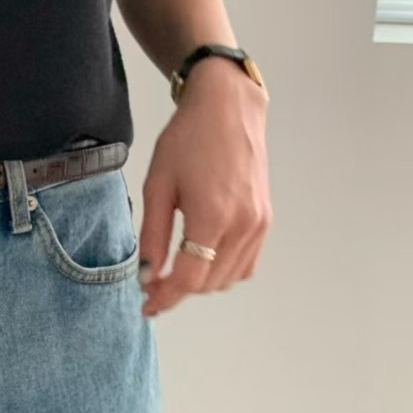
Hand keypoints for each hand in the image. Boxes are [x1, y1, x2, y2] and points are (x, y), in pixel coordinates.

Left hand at [137, 55, 271, 315]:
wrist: (228, 108)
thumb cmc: (186, 139)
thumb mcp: (158, 184)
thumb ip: (153, 234)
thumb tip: (148, 275)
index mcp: (213, 216)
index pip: (190, 279)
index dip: (165, 297)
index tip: (146, 304)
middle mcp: (243, 225)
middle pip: (209, 283)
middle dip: (179, 289)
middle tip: (152, 282)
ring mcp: (259, 224)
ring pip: (229, 278)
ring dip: (201, 281)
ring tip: (175, 267)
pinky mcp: (266, 219)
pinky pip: (246, 263)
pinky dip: (223, 269)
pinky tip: (203, 255)